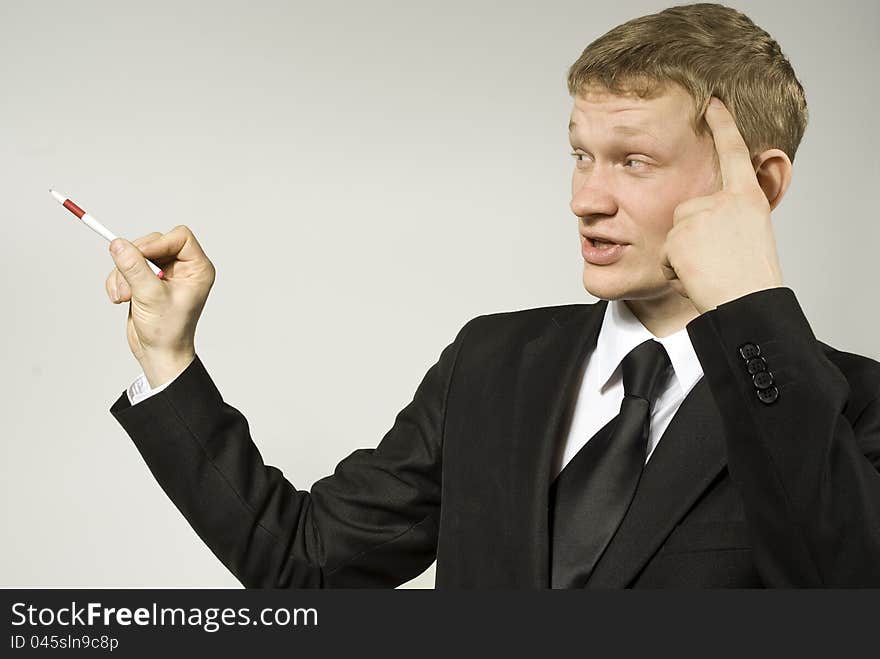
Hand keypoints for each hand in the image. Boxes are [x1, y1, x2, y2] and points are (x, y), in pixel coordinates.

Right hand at [105, 225, 214, 385]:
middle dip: (135, 262)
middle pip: (153, 242)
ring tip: (123, 296)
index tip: (141, 254)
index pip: (180, 237)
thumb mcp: (150, 296)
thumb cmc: (167, 331)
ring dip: (123, 274)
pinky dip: (118, 280)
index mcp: (197, 269)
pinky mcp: (147, 279)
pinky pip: (127, 266)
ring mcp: (164, 273)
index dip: (158, 242)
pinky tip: (119, 298)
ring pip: (136, 254)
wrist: (158, 353)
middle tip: (128, 283)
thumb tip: (118, 244)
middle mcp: (183, 268)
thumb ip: (134, 268)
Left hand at [659, 97, 783, 313]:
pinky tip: (696, 277)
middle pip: (687, 209)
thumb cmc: (752, 278)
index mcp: (748, 198)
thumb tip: (722, 207)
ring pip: (675, 233)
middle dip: (691, 236)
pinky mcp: (678, 235)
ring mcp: (699, 215)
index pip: (735, 153)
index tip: (712, 101)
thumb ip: (734, 213)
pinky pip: (665, 254)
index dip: (723, 125)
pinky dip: (675, 270)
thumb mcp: (753, 234)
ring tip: (708, 271)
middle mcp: (724, 201)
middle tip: (716, 260)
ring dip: (684, 256)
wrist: (747, 302)